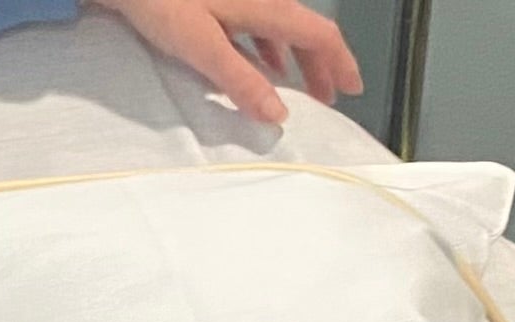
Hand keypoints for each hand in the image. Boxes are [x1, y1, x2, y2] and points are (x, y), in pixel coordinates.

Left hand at [88, 0, 361, 121]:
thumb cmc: (162, 1)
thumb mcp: (202, 46)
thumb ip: (241, 81)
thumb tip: (280, 116)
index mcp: (265, 6)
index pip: (318, 33)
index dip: (340, 61)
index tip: (352, 89)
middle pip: (302, 28)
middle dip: (319, 63)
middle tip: (328, 97)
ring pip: (279, 25)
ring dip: (293, 56)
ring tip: (296, 86)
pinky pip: (256, 21)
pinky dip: (266, 44)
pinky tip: (257, 60)